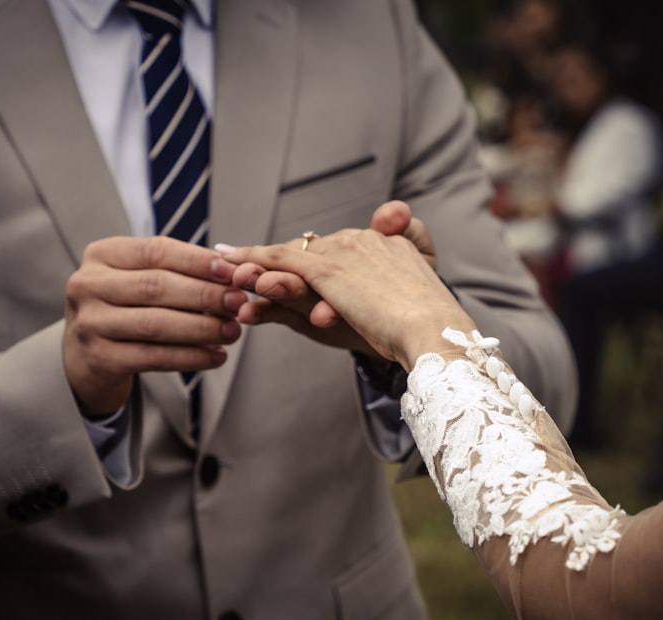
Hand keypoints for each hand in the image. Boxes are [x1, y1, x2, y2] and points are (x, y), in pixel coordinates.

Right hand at [63, 236, 245, 416]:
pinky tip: (215, 356)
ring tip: (232, 331)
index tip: (231, 270)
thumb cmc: (122, 311)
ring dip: (202, 328)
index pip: (155, 251)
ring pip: (156, 324)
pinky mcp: (99, 359)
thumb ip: (176, 271)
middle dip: (204, 295)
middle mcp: (88, 285)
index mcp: (101, 255)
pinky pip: (154, 357)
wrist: (84, 360)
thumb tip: (230, 268)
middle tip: (238, 303)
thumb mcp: (138, 281)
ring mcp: (90, 323)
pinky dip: (190, 357)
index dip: (197, 260)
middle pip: (156, 286)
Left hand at [217, 205, 473, 368]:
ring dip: (255, 261)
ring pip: (290, 255)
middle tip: (232, 263)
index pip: (335, 250)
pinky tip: (231, 265)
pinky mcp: (329, 270)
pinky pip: (282, 260)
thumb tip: (365, 284)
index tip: (279, 266)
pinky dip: (253, 260)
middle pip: (308, 251)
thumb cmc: (427, 329)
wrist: (435, 334)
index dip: (304, 259)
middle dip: (270, 260)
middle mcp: (362, 241)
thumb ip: (388, 292)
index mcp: (385, 246)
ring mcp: (345, 252)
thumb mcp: (410, 300)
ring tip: (226, 268)